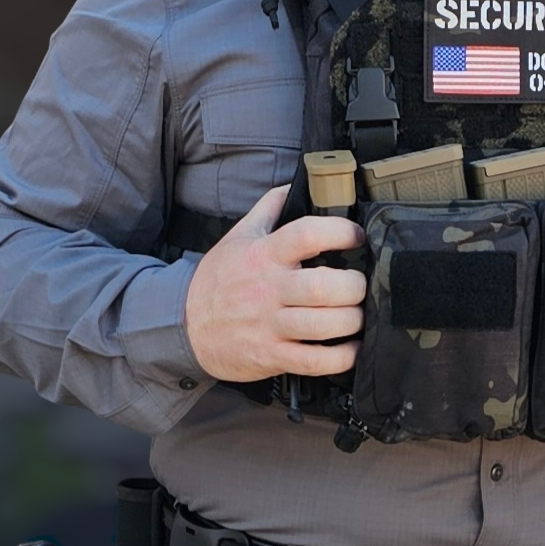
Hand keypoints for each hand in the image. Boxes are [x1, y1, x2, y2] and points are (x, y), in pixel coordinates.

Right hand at [184, 185, 365, 380]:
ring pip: (323, 325)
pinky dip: (341, 358)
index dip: (340, 232)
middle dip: (354, 287)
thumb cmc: (218, 281)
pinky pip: (314, 361)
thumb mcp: (237, 237)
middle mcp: (268, 289)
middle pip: (322, 286)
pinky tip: (351, 348)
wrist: (184, 326)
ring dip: (352, 321)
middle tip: (360, 287)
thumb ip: (268, 209)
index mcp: (264, 255)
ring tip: (358, 316)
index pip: (306, 235)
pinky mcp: (272, 356)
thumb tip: (294, 184)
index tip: (356, 237)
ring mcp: (270, 325)